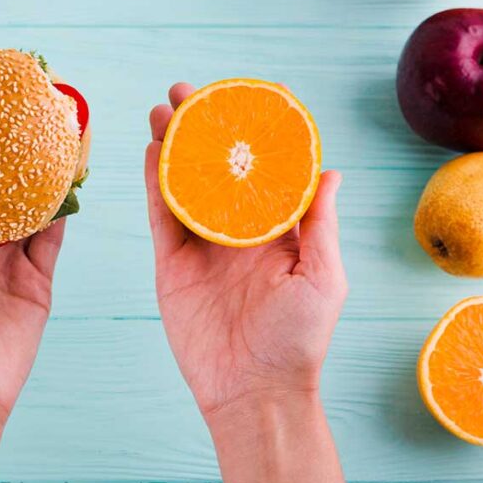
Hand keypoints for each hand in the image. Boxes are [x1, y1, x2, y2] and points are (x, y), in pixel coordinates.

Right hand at [145, 83, 346, 482]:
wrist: (253, 392)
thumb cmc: (299, 340)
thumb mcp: (323, 278)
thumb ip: (320, 224)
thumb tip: (332, 171)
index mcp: (275, 229)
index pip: (262, 168)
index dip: (251, 131)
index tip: (243, 95)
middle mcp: (237, 229)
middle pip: (215, 165)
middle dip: (200, 126)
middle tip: (186, 90)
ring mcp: (202, 244)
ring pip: (183, 181)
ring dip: (172, 144)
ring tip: (162, 109)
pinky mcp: (172, 263)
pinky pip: (161, 214)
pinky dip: (154, 180)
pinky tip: (150, 150)